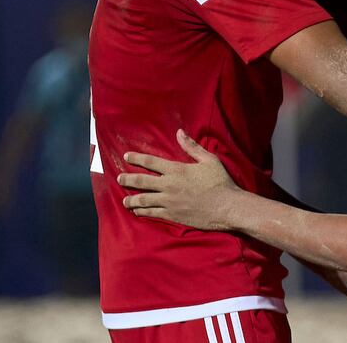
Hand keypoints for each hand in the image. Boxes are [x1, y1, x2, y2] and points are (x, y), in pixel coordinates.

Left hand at [118, 129, 238, 230]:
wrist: (226, 206)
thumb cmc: (220, 181)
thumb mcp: (209, 160)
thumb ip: (192, 147)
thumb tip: (179, 132)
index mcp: (177, 170)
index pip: (150, 162)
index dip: (136, 158)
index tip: (126, 156)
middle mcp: (168, 185)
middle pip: (141, 181)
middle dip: (127, 179)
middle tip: (119, 178)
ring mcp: (168, 201)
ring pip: (143, 199)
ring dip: (131, 199)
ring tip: (124, 200)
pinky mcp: (172, 214)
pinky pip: (151, 213)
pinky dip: (142, 211)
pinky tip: (137, 211)